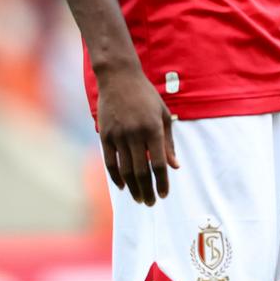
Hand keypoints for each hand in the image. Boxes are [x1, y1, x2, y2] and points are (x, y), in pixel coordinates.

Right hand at [95, 63, 178, 205]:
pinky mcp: (105, 135)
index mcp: (153, 129)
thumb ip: (169, 143)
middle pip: (141, 170)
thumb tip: (175, 166)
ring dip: (133, 187)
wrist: (119, 78)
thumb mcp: (163, 115)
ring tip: (139, 199)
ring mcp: (118, 135)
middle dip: (147, 190)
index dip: (162, 182)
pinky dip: (116, 177)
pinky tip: (123, 186)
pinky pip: (110, 161)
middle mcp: (135, 134)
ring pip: (125, 169)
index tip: (164, 195)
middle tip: (151, 203)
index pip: (159, 163)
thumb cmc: (146, 96)